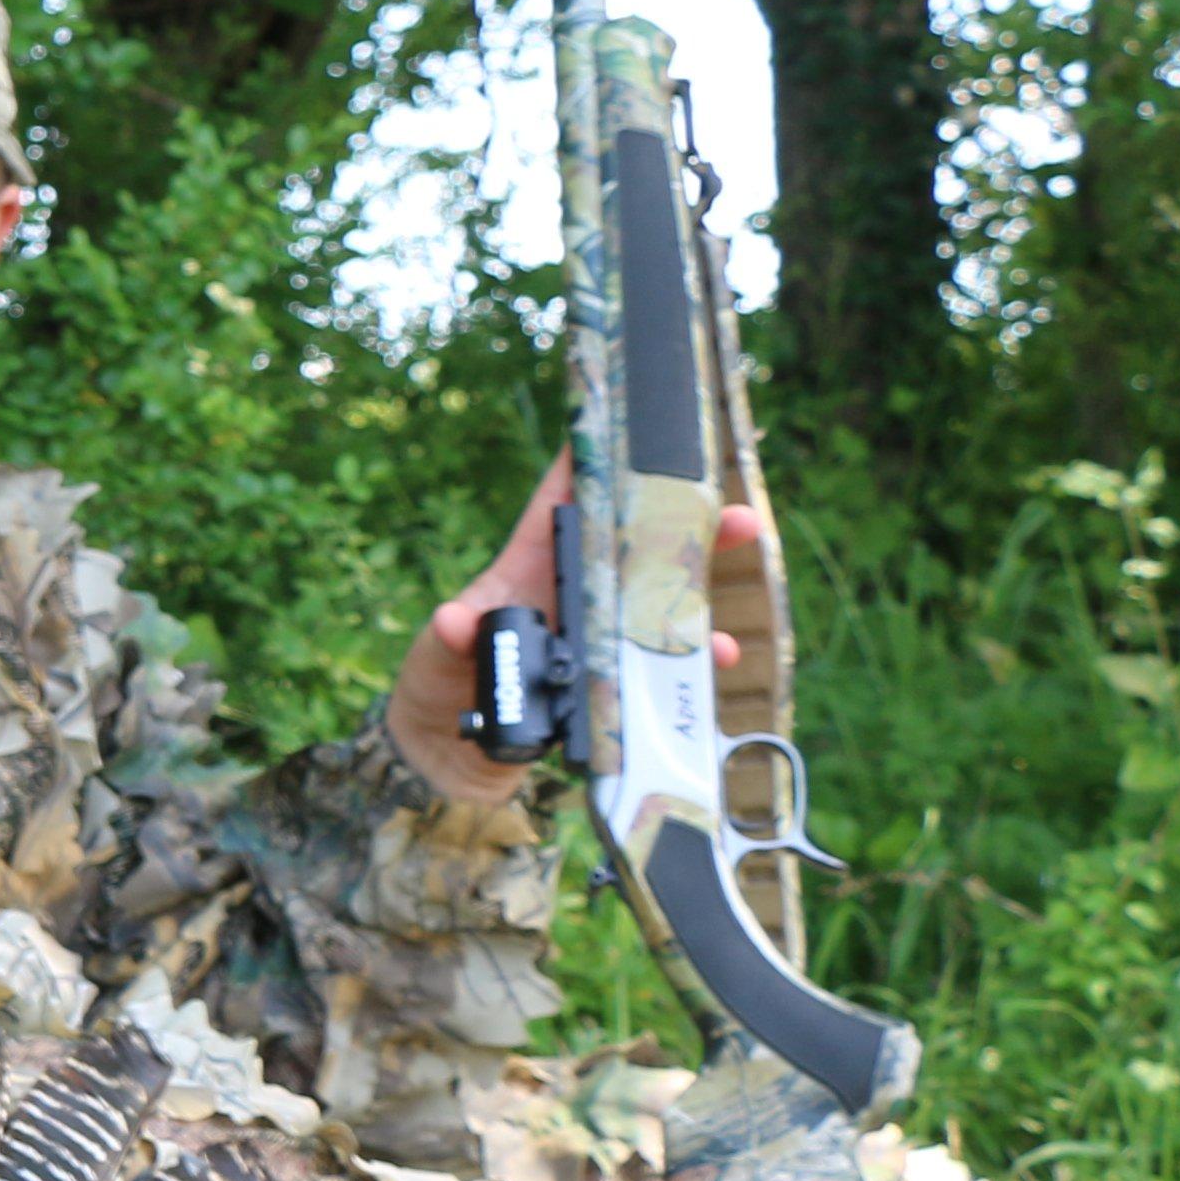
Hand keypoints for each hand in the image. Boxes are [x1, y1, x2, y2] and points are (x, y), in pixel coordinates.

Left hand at [387, 454, 755, 805]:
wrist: (448, 754)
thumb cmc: (438, 683)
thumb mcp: (438, 654)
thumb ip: (450, 636)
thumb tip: (454, 619)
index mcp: (527, 570)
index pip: (559, 507)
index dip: (587, 465)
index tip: (626, 425)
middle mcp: (568, 596)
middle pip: (631, 549)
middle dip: (682, 526)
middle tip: (736, 514)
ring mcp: (592, 636)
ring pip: (656, 601)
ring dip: (701, 589)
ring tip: (741, 570)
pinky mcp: (606, 679)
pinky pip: (657, 662)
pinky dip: (690, 658)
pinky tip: (717, 654)